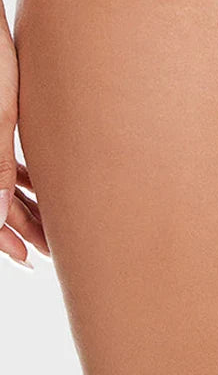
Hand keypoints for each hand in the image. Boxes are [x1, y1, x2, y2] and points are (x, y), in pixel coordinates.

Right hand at [0, 10, 49, 267]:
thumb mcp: (0, 116)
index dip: (6, 239)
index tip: (31, 258)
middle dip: (23, 227)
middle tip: (51, 248)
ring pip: (4, 182)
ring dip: (26, 203)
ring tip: (55, 223)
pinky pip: (5, 158)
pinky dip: (23, 176)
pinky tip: (45, 186)